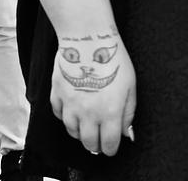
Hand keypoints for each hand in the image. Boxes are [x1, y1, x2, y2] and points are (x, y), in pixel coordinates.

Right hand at [49, 33, 136, 156]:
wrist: (88, 38)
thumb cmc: (113, 59)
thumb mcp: (131, 86)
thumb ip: (128, 113)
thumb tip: (124, 132)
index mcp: (109, 113)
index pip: (108, 145)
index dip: (111, 149)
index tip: (111, 146)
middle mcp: (88, 113)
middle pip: (88, 143)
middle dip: (95, 144)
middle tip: (99, 138)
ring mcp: (70, 104)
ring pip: (72, 131)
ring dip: (80, 132)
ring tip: (86, 124)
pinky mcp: (57, 93)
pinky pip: (58, 114)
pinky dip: (65, 116)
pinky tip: (72, 110)